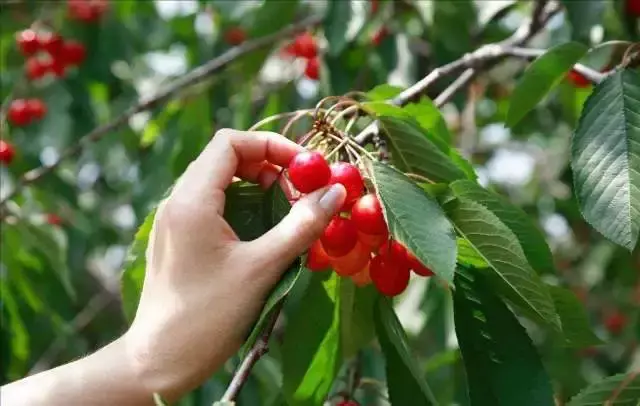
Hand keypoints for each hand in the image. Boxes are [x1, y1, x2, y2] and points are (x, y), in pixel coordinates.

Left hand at [125, 129, 345, 399]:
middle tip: (301, 192)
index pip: (231, 142)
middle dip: (269, 167)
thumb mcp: (262, 268)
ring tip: (287, 213)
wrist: (160, 359)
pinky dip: (242, 207)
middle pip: (226, 159)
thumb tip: (335, 193)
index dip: (272, 146)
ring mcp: (174, 221)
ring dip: (257, 188)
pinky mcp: (178, 239)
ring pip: (220, 182)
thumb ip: (301, 226)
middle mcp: (177, 201)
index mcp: (191, 200)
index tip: (305, 168)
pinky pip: (212, 206)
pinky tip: (264, 234)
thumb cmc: (209, 315)